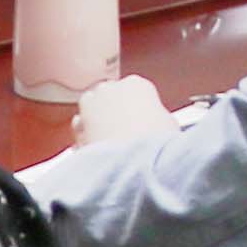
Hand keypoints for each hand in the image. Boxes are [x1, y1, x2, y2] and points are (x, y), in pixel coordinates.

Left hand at [61, 73, 175, 147]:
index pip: (136, 90)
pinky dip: (86, 135)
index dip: (139, 107)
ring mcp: (91, 104)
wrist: (132, 162)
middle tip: (126, 131)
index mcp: (137, 84)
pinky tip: (98, 149)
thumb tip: (159, 126)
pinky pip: (80, 127)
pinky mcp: (77, 125)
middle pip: (111, 95)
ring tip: (111, 141)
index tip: (142, 119)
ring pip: (91, 108)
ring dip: (97, 120)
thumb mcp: (169, 126)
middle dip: (115, 110)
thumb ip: (159, 118)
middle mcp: (111, 89)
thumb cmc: (153, 142)